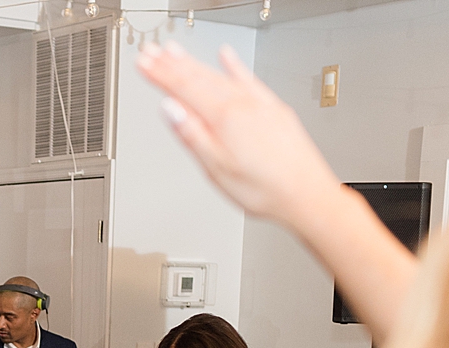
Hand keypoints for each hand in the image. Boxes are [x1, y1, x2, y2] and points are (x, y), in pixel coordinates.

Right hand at [137, 42, 342, 226]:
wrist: (306, 194)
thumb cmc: (264, 189)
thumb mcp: (216, 169)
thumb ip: (192, 135)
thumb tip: (170, 109)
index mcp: (225, 118)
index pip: (183, 88)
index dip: (160, 74)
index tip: (143, 62)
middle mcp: (243, 104)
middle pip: (199, 77)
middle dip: (172, 63)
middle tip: (151, 52)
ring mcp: (260, 104)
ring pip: (220, 76)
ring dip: (195, 62)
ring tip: (175, 51)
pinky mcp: (273, 109)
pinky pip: (249, 79)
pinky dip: (234, 66)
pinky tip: (226, 56)